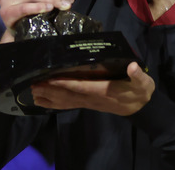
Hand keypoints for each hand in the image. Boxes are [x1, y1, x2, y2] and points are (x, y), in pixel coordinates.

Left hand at [31, 62, 153, 115]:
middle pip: (67, 95)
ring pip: (65, 101)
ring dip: (48, 97)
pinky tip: (43, 101)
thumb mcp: (143, 83)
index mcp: (103, 90)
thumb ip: (137, 75)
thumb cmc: (140, 92)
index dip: (65, 83)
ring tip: (32, 92)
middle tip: (32, 84)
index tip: (50, 78)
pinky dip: (54, 104)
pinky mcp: (88, 103)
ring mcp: (89, 102)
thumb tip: (132, 67)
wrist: (141, 108)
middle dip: (50, 90)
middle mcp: (92, 98)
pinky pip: (68, 104)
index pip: (81, 86)